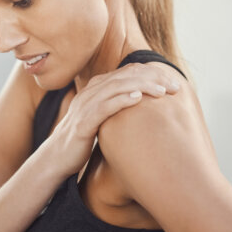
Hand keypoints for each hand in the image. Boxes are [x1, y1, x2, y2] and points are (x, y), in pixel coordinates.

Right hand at [49, 62, 181, 178]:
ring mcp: (85, 106)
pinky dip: (121, 100)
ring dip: (142, 86)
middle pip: (125, 76)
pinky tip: (137, 99)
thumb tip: (142, 107)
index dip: (152, 74)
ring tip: (162, 90)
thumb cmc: (82, 140)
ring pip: (116, 88)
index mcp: (96, 89)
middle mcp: (90, 93)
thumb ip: (116, 108)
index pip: (128, 72)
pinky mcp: (82, 123)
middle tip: (175, 86)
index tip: (173, 81)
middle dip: (153, 78)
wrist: (55, 159)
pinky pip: (103, 107)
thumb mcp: (101, 119)